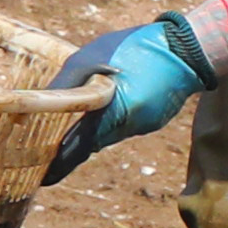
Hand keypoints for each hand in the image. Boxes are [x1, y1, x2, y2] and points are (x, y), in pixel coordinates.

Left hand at [43, 12, 207, 181]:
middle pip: (92, 143)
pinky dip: (112, 119)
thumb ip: (65, 84)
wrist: (189, 48)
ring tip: (77, 122)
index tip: (44, 179)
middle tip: (49, 154)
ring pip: (109, 134)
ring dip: (92, 131)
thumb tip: (38, 103)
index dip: (59, 165)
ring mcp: (144, 124)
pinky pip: (125, 125)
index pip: (78, 148)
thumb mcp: (89, 59)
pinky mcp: (154, 119)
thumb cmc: (134, 48)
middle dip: (71, 148)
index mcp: (112, 112)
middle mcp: (129, 125)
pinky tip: (112, 102)